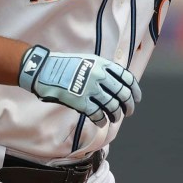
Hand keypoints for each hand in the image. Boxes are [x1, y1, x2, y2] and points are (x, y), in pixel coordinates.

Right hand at [18, 46, 141, 127]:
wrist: (45, 69)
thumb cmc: (66, 65)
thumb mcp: (89, 60)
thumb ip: (104, 70)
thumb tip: (118, 84)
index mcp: (103, 65)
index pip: (127, 79)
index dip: (135, 90)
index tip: (137, 98)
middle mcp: (100, 76)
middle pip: (122, 94)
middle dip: (128, 105)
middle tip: (129, 112)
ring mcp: (90, 89)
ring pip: (112, 106)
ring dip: (116, 115)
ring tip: (115, 118)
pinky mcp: (80, 101)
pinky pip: (97, 114)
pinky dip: (102, 120)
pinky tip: (102, 122)